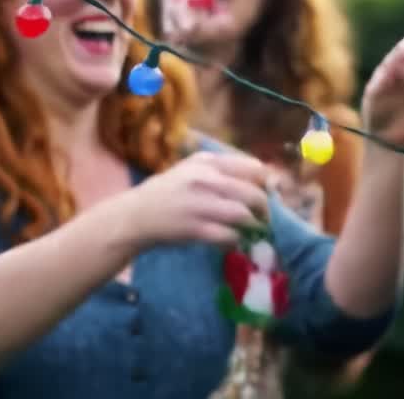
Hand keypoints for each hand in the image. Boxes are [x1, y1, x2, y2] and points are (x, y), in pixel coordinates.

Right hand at [127, 151, 269, 247]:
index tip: (268, 193)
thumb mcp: (192, 169)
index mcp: (207, 162)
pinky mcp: (195, 228)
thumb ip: (222, 170)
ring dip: (253, 226)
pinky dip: (235, 239)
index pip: (253, 168)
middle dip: (264, 209)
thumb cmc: (167, 191)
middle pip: (253, 194)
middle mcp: (206, 180)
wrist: (135, 215)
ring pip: (243, 215)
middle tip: (264, 218)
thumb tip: (262, 178)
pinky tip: (233, 241)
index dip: (266, 183)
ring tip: (253, 231)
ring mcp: (200, 204)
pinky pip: (229, 235)